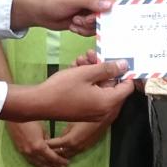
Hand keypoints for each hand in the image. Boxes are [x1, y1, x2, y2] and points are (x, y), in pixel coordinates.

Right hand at [0, 61, 134, 124]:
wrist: (39, 103)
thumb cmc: (62, 88)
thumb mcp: (86, 73)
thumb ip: (107, 69)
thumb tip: (125, 65)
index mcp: (108, 102)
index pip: (127, 87)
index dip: (125, 72)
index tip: (117, 59)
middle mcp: (104, 110)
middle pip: (111, 85)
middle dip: (102, 68)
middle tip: (91, 54)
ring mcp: (93, 112)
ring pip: (99, 87)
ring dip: (91, 72)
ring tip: (79, 60)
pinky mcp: (83, 111)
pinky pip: (91, 94)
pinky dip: (85, 82)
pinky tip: (75, 69)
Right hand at [6, 119, 68, 166]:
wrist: (14, 118)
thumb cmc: (30, 120)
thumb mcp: (43, 130)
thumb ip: (47, 140)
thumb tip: (51, 146)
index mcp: (39, 146)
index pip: (52, 157)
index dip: (59, 161)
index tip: (66, 163)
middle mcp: (32, 152)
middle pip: (45, 162)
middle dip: (54, 166)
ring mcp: (25, 152)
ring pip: (37, 163)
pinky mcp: (20, 151)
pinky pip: (30, 161)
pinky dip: (37, 165)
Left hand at [11, 0, 114, 36]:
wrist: (39, 12)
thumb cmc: (53, 1)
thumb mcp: (72, 0)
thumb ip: (91, 2)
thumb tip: (109, 5)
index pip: (112, 3)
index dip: (106, 14)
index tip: (92, 18)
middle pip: (107, 17)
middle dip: (92, 22)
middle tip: (78, 19)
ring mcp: (92, 11)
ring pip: (99, 26)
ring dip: (85, 27)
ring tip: (74, 21)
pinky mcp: (87, 21)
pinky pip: (92, 31)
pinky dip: (82, 31)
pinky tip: (73, 25)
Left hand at [48, 119, 110, 157]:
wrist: (105, 116)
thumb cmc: (87, 115)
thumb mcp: (72, 121)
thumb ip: (65, 131)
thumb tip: (60, 137)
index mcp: (70, 140)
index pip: (54, 145)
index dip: (46, 145)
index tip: (39, 143)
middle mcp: (76, 147)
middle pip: (60, 154)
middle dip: (52, 153)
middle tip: (44, 151)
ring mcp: (83, 148)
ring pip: (68, 155)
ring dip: (61, 154)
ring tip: (53, 153)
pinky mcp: (88, 146)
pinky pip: (75, 153)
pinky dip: (69, 153)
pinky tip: (65, 150)